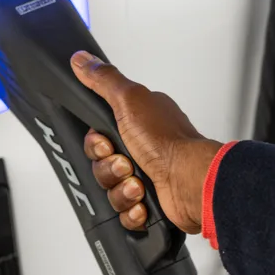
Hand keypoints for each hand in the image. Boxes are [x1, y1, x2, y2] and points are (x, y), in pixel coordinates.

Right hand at [71, 51, 222, 233]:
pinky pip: (124, 214)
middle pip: (101, 164)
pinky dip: (133, 210)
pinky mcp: (151, 203)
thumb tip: (82, 60)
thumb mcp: (131, 100)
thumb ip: (105, 80)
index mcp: (138, 122)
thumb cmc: (168, 143)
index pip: (98, 135)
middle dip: (109, 168)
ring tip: (139, 184)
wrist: (191, 183)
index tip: (106, 142)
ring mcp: (147, 176)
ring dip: (122, 190)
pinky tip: (144, 202)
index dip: (96, 143)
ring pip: (111, 190)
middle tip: (126, 163)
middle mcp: (143, 148)